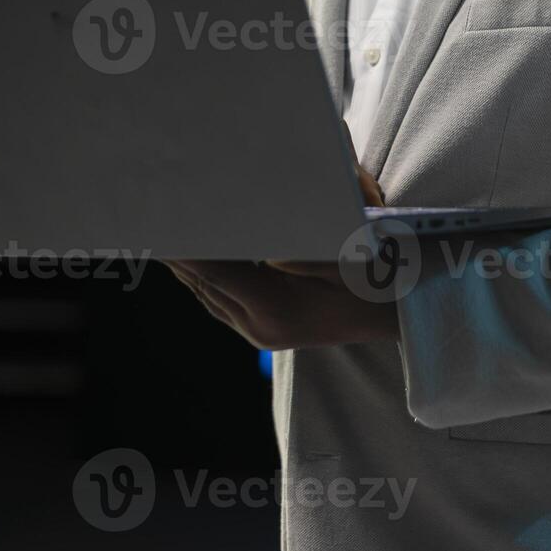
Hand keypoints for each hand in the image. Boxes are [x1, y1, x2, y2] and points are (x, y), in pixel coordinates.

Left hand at [163, 122, 394, 349]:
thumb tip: (255, 240)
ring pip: (206, 294)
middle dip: (177, 249)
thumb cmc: (378, 278)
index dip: (184, 244)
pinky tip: (192, 254)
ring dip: (185, 264)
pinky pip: (219, 301)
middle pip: (203, 282)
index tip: (160, 219)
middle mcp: (260, 327)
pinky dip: (203, 276)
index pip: (213, 270)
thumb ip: (295, 247)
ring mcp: (260, 334)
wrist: (402, 317)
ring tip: (160, 231)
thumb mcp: (341, 253)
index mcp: (275, 309)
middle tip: (148, 215)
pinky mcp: (263, 332)